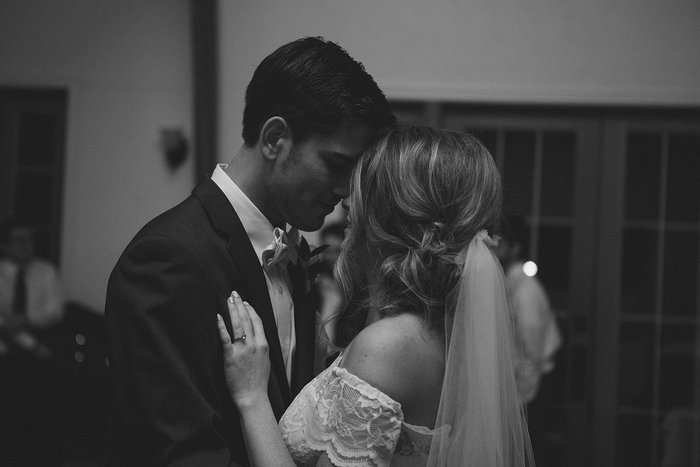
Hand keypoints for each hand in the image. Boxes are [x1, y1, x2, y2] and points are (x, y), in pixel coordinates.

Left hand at [217, 291, 270, 408]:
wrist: (252, 396)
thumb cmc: (258, 382)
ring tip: (228, 300)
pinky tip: (218, 317)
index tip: (245, 302)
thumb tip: (256, 338)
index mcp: (264, 345)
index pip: (257, 321)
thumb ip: (261, 347)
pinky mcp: (230, 357)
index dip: (251, 310)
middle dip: (240, 304)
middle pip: (247, 319)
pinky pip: (225, 338)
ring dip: (232, 310)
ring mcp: (242, 350)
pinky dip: (221, 326)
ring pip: (238, 325)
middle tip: (234, 294)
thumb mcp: (266, 361)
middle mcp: (254, 344)